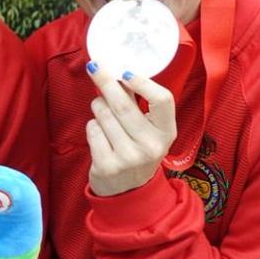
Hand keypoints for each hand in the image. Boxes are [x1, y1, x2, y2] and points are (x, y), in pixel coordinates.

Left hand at [84, 62, 176, 195]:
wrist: (129, 191)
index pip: (162, 100)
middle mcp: (151, 146)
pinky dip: (92, 126)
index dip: (143, 83)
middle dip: (106, 82)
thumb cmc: (138, 149)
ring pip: (104, 115)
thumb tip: (117, 72)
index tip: (126, 72)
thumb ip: (139, 104)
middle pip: (124, 105)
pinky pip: (93, 131)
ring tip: (101, 110)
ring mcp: (129, 157)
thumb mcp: (149, 130)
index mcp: (167, 132)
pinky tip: (99, 133)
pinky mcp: (108, 166)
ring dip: (98, 106)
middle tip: (94, 67)